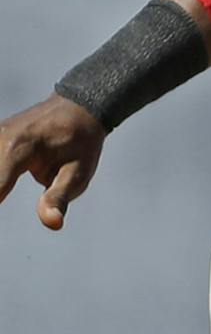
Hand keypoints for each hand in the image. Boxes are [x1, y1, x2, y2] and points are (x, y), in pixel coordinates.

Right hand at [0, 95, 106, 230]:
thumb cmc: (80, 145)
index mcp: (20, 148)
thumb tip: (52, 223)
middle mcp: (0, 137)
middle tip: (26, 187)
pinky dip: (0, 175)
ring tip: (29, 179)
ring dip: (1, 184)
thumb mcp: (77, 174)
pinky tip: (5, 186)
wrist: (77, 110)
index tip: (0, 204)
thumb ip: (59, 198)